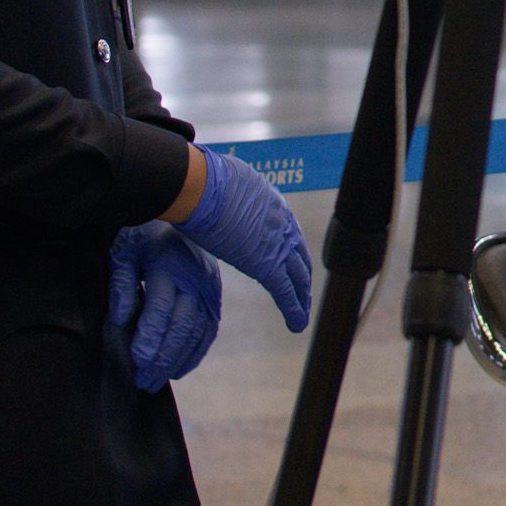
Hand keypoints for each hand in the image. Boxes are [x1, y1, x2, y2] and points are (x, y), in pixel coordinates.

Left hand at [110, 225, 222, 388]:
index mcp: (168, 265)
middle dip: (161, 358)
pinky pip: (209, 330)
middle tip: (143, 382)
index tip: (136, 361)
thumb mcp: (125, 251)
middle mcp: (194, 279)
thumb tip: (121, 319)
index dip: (149, 337)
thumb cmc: (144, 234)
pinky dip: (195, 352)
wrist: (182, 210)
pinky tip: (180, 369)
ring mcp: (208, 289)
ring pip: (196, 332)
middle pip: (181, 326)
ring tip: (156, 381)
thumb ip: (121, 283)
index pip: (161, 309)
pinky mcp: (214, 296)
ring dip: (176, 361)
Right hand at [166, 149, 310, 330]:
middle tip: (303, 291)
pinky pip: (285, 292)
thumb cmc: (202, 180)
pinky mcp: (266, 264)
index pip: (285, 230)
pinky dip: (293, 309)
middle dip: (301, 275)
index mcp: (271, 202)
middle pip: (298, 254)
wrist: (203, 187)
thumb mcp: (222, 183)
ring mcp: (277, 243)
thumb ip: (227, 194)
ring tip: (302, 313)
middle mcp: (281, 222)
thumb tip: (211, 189)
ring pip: (297, 276)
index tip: (288, 260)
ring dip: (302, 297)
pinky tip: (297, 324)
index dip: (288, 248)